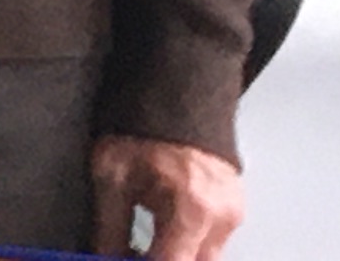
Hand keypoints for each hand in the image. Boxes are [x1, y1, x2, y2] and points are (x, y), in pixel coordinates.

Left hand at [89, 134, 240, 260]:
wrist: (177, 94)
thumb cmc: (145, 127)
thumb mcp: (113, 175)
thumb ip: (110, 227)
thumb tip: (103, 258)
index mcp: (192, 209)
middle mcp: (221, 218)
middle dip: (163, 260)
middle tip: (131, 255)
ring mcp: (234, 215)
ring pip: (205, 259)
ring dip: (176, 255)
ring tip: (144, 246)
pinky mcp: (235, 211)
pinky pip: (213, 244)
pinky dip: (188, 245)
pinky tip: (163, 235)